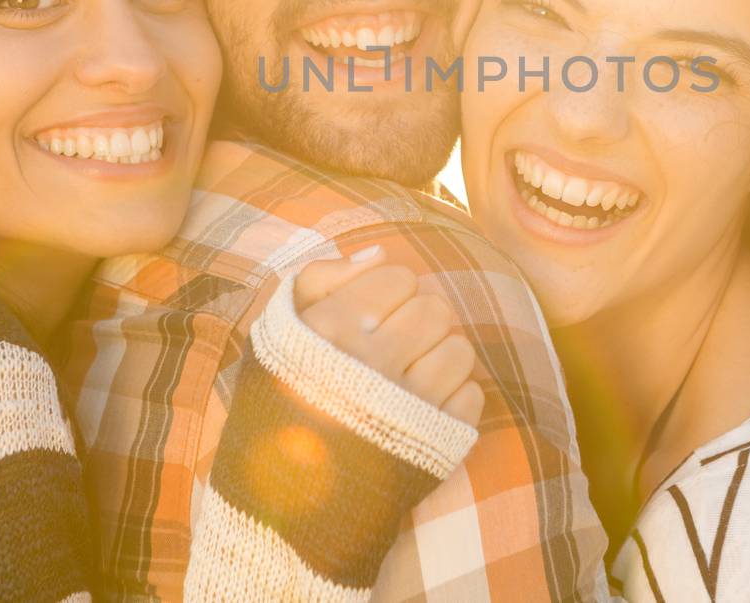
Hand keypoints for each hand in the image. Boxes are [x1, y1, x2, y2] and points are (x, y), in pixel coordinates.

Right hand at [294, 246, 484, 426]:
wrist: (282, 495)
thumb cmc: (281, 398)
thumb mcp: (278, 330)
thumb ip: (320, 278)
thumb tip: (378, 254)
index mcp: (331, 330)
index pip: (399, 277)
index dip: (388, 292)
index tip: (371, 317)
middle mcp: (371, 365)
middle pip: (436, 309)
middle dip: (419, 321)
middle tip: (398, 343)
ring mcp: (408, 406)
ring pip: (460, 350)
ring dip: (440, 358)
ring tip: (411, 375)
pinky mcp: (435, 444)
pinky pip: (472, 396)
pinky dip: (453, 399)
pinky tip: (422, 408)